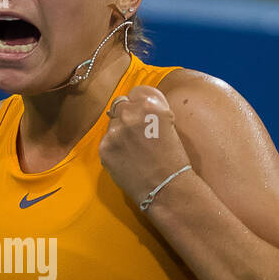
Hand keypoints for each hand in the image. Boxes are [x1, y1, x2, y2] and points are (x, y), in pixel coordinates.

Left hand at [99, 85, 192, 208]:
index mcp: (151, 105)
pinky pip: (106, 141)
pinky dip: (114, 148)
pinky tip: (127, 159)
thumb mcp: (169, 124)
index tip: (143, 114)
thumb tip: (133, 103)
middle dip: (127, 114)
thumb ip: (151, 110)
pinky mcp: (105, 148)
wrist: (167, 188)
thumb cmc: (173, 159)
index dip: (140, 103)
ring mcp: (115, 131)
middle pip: (121, 103)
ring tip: (134, 150)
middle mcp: (131, 114)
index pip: (137, 91)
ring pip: (112, 123)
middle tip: (136, 132)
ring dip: (119, 131)